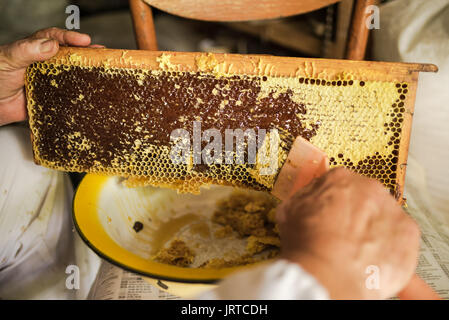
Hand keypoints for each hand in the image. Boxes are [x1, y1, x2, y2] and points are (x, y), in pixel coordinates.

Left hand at [0, 27, 100, 125]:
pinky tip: (91, 97)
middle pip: (70, 57)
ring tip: (102, 73)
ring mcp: (50, 83)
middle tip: (101, 54)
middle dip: (87, 54)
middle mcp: (45, 65)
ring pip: (72, 77)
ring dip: (88, 75)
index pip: (55, 39)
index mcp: (35, 50)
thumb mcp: (8, 59)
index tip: (84, 40)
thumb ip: (27, 50)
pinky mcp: (52, 100)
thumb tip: (51, 45)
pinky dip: (81, 98)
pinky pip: (69, 99)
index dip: (71, 38)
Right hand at [277, 167, 420, 298]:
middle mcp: (368, 187)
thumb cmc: (306, 243)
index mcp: (340, 178)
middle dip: (357, 215)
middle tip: (344, 236)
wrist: (326, 272)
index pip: (340, 184)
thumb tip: (309, 199)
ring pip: (385, 217)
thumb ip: (305, 198)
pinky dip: (391, 248)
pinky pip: (402, 238)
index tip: (332, 216)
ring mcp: (391, 209)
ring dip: (375, 231)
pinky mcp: (409, 232)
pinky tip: (373, 259)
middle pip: (366, 198)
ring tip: (358, 252)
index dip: (334, 203)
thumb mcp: (289, 210)